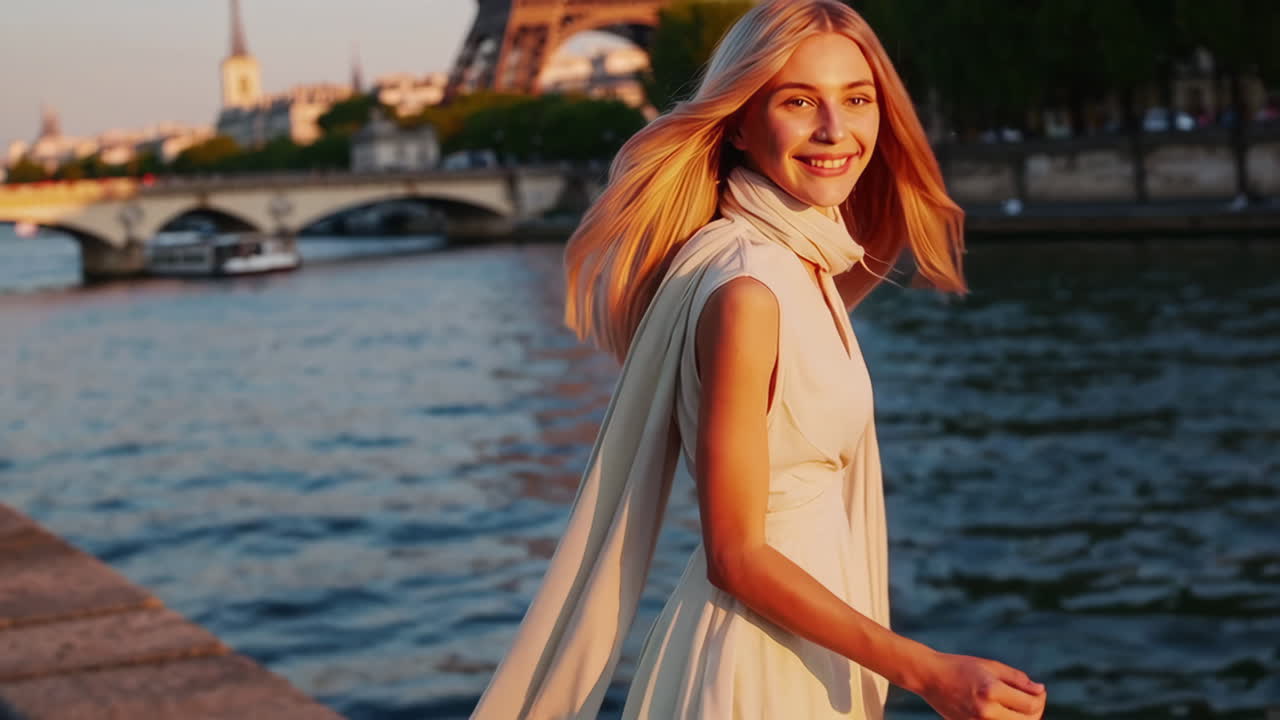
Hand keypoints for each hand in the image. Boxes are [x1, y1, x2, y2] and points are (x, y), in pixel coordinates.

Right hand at [916, 650, 1046, 719]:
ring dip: (1022, 719)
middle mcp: (986, 711)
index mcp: (992, 691)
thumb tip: (1040, 691)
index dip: (1040, 698)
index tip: (1037, 690)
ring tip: (1019, 706)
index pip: (1031, 704)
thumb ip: (1018, 679)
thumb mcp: (991, 666)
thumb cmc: (961, 667)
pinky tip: (1004, 711)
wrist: (930, 678)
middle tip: (1031, 699)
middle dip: (1035, 710)